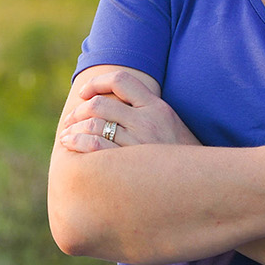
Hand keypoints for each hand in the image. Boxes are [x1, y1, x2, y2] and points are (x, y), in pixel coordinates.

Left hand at [59, 68, 201, 151]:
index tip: (84, 93)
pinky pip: (95, 147)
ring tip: (66, 136)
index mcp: (156, 107)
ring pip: (94, 125)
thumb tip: (114, 101)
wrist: (198, 183)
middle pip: (100, 104)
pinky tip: (72, 147)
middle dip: (78, 111)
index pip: (120, 80)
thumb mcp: (169, 123)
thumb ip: (145, 109)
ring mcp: (138, 143)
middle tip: (69, 120)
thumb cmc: (179, 155)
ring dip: (73, 129)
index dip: (97, 83)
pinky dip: (78, 144)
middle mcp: (147, 122)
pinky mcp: (130, 165)